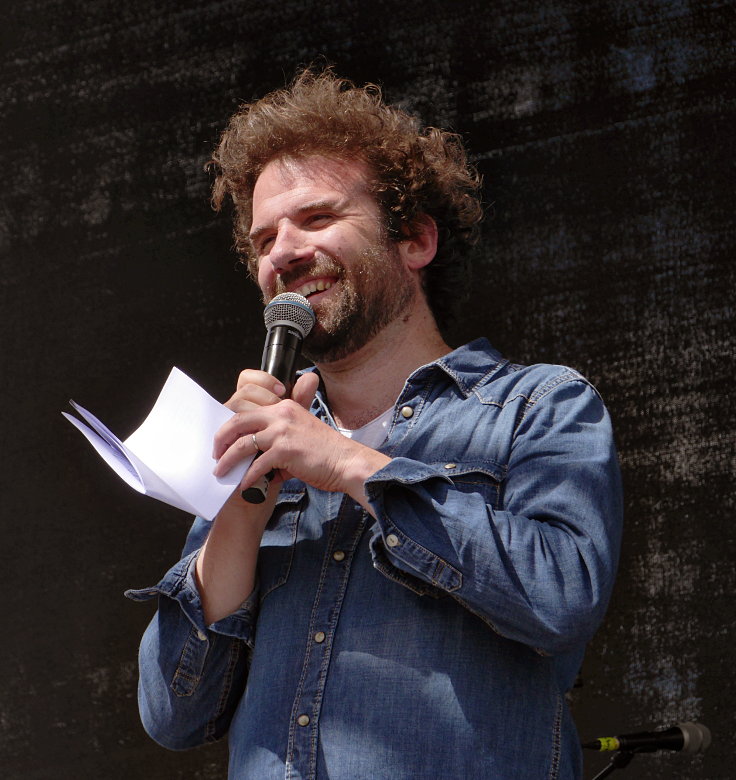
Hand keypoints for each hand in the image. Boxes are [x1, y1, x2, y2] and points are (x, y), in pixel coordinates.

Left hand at [212, 370, 389, 503]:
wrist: (346, 463)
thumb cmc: (326, 453)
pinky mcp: (285, 450)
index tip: (224, 439)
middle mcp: (281, 414)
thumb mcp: (301, 434)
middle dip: (221, 439)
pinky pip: (257, 465)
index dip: (231, 424)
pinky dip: (248, 477)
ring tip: (221, 472)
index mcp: (285, 407)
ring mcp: (283, 431)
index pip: (248, 409)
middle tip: (215, 453)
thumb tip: (257, 458)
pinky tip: (245, 486)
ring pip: (242, 444)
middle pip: (237, 421)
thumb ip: (279, 440)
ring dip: (227, 460)